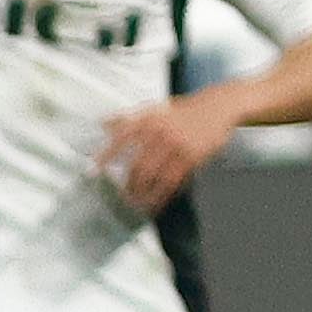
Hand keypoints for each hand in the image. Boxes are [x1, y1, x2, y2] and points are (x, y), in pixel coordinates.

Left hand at [98, 92, 236, 213]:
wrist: (219, 106)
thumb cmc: (184, 110)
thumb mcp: (155, 107)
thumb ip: (128, 117)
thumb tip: (102, 123)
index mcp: (147, 119)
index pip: (119, 139)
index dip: (104, 157)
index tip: (92, 172)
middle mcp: (159, 131)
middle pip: (136, 165)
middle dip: (126, 185)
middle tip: (118, 198)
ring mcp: (176, 145)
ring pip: (153, 176)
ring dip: (142, 194)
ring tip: (135, 205)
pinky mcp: (192, 157)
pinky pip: (172, 181)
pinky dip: (162, 195)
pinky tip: (156, 203)